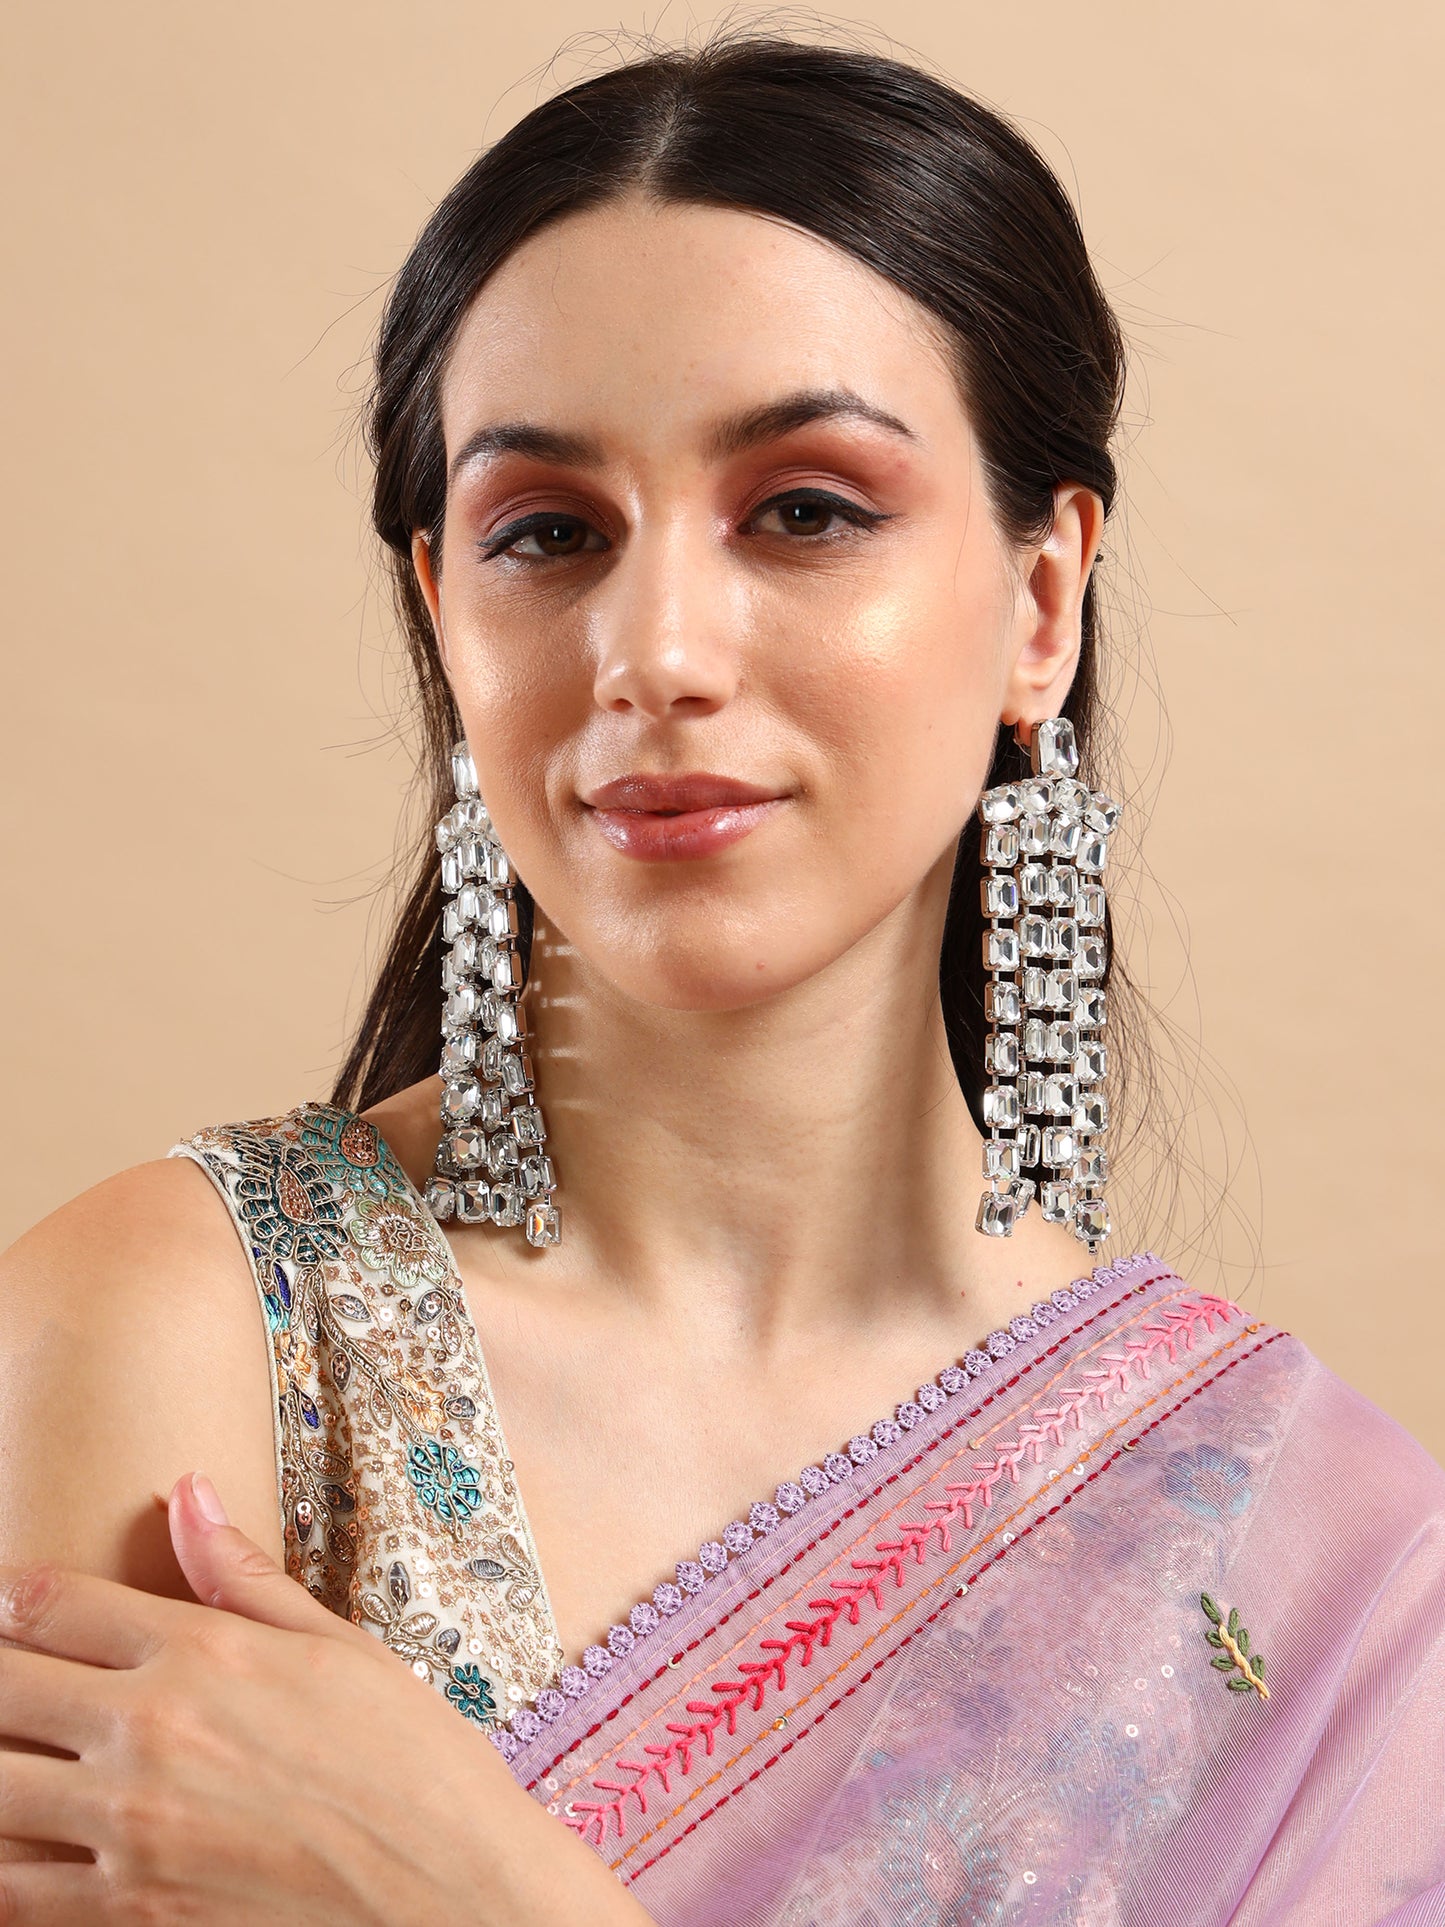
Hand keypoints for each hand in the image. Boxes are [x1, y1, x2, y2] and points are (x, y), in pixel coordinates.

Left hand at [0, 1474, 651, 1924]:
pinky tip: (23, 1842)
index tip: (8, 1603)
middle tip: (9, 1675)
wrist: (450, 1888)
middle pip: (0, 1686)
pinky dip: (3, 1866)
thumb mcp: (338, 1645)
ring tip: (15, 1757)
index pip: (50, 1603)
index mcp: (200, 1652)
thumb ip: (242, 1574)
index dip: (9, 1597)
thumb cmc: (410, 1760)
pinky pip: (14, 1891)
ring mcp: (129, 1830)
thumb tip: (185, 1492)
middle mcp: (149, 1732)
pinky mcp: (129, 1914)